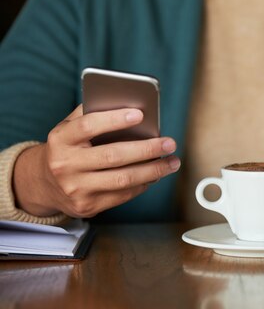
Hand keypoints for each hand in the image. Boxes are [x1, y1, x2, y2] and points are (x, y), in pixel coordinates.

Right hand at [13, 105, 179, 217]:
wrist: (45, 184)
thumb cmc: (68, 148)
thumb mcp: (70, 128)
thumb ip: (93, 113)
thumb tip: (129, 102)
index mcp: (60, 139)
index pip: (88, 126)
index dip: (115, 119)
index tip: (140, 114)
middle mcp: (65, 165)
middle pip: (113, 156)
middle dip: (147, 149)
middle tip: (169, 143)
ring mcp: (75, 188)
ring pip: (123, 179)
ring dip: (154, 171)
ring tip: (172, 162)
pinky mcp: (87, 206)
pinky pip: (123, 195)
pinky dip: (143, 184)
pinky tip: (155, 175)